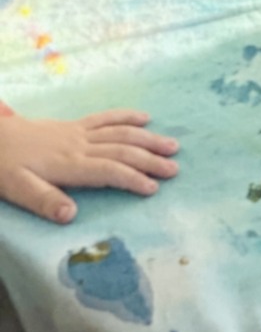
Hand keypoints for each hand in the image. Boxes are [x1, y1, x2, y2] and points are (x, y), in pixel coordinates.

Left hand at [0, 108, 179, 223]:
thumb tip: (71, 214)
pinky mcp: (76, 125)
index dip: (132, 178)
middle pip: (122, 150)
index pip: (108, 171)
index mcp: (68, 164)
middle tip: (174, 169)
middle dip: (150, 159)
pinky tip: (145, 118)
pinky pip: (106, 118)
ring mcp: (80, 132)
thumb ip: (44, 201)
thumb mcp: (17, 189)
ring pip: (120, 133)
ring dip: (147, 139)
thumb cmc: (4, 167)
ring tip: (171, 146)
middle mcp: (80, 146)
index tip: (153, 189)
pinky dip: (127, 117)